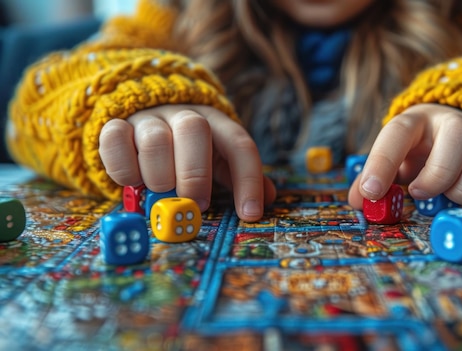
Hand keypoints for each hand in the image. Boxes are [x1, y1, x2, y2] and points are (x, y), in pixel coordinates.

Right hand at [99, 104, 275, 220]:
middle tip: (195, 204)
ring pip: (154, 138)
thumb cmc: (188, 148)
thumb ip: (238, 176)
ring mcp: (149, 118)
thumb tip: (270, 197)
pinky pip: (114, 139)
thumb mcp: (218, 158)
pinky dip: (123, 167)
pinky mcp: (115, 124)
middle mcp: (184, 116)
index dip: (248, 180)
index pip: (239, 145)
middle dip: (195, 174)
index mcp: (216, 124)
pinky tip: (132, 183)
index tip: (249, 214)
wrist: (143, 113)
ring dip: (159, 175)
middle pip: (194, 130)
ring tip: (161, 194)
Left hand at [348, 103, 461, 214]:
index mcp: (417, 121)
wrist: (456, 141)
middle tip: (421, 195)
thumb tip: (361, 201)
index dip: (382, 162)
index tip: (371, 193)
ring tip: (450, 201)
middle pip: (458, 131)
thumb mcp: (392, 163)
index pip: (399, 131)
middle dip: (439, 172)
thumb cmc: (418, 156)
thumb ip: (372, 182)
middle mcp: (455, 124)